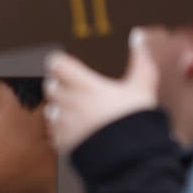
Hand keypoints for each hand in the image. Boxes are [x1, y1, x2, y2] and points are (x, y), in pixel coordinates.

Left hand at [44, 32, 158, 154]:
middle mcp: (68, 103)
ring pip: (50, 110)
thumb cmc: (135, 119)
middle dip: (59, 85)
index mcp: (84, 85)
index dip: (59, 63)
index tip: (64, 64)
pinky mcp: (61, 143)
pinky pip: (54, 131)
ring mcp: (62, 124)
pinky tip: (78, 129)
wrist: (129, 157)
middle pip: (50, 86)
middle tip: (74, 88)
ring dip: (59, 108)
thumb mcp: (143, 86)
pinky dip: (62, 129)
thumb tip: (138, 36)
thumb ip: (140, 59)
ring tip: (78, 111)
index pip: (56, 64)